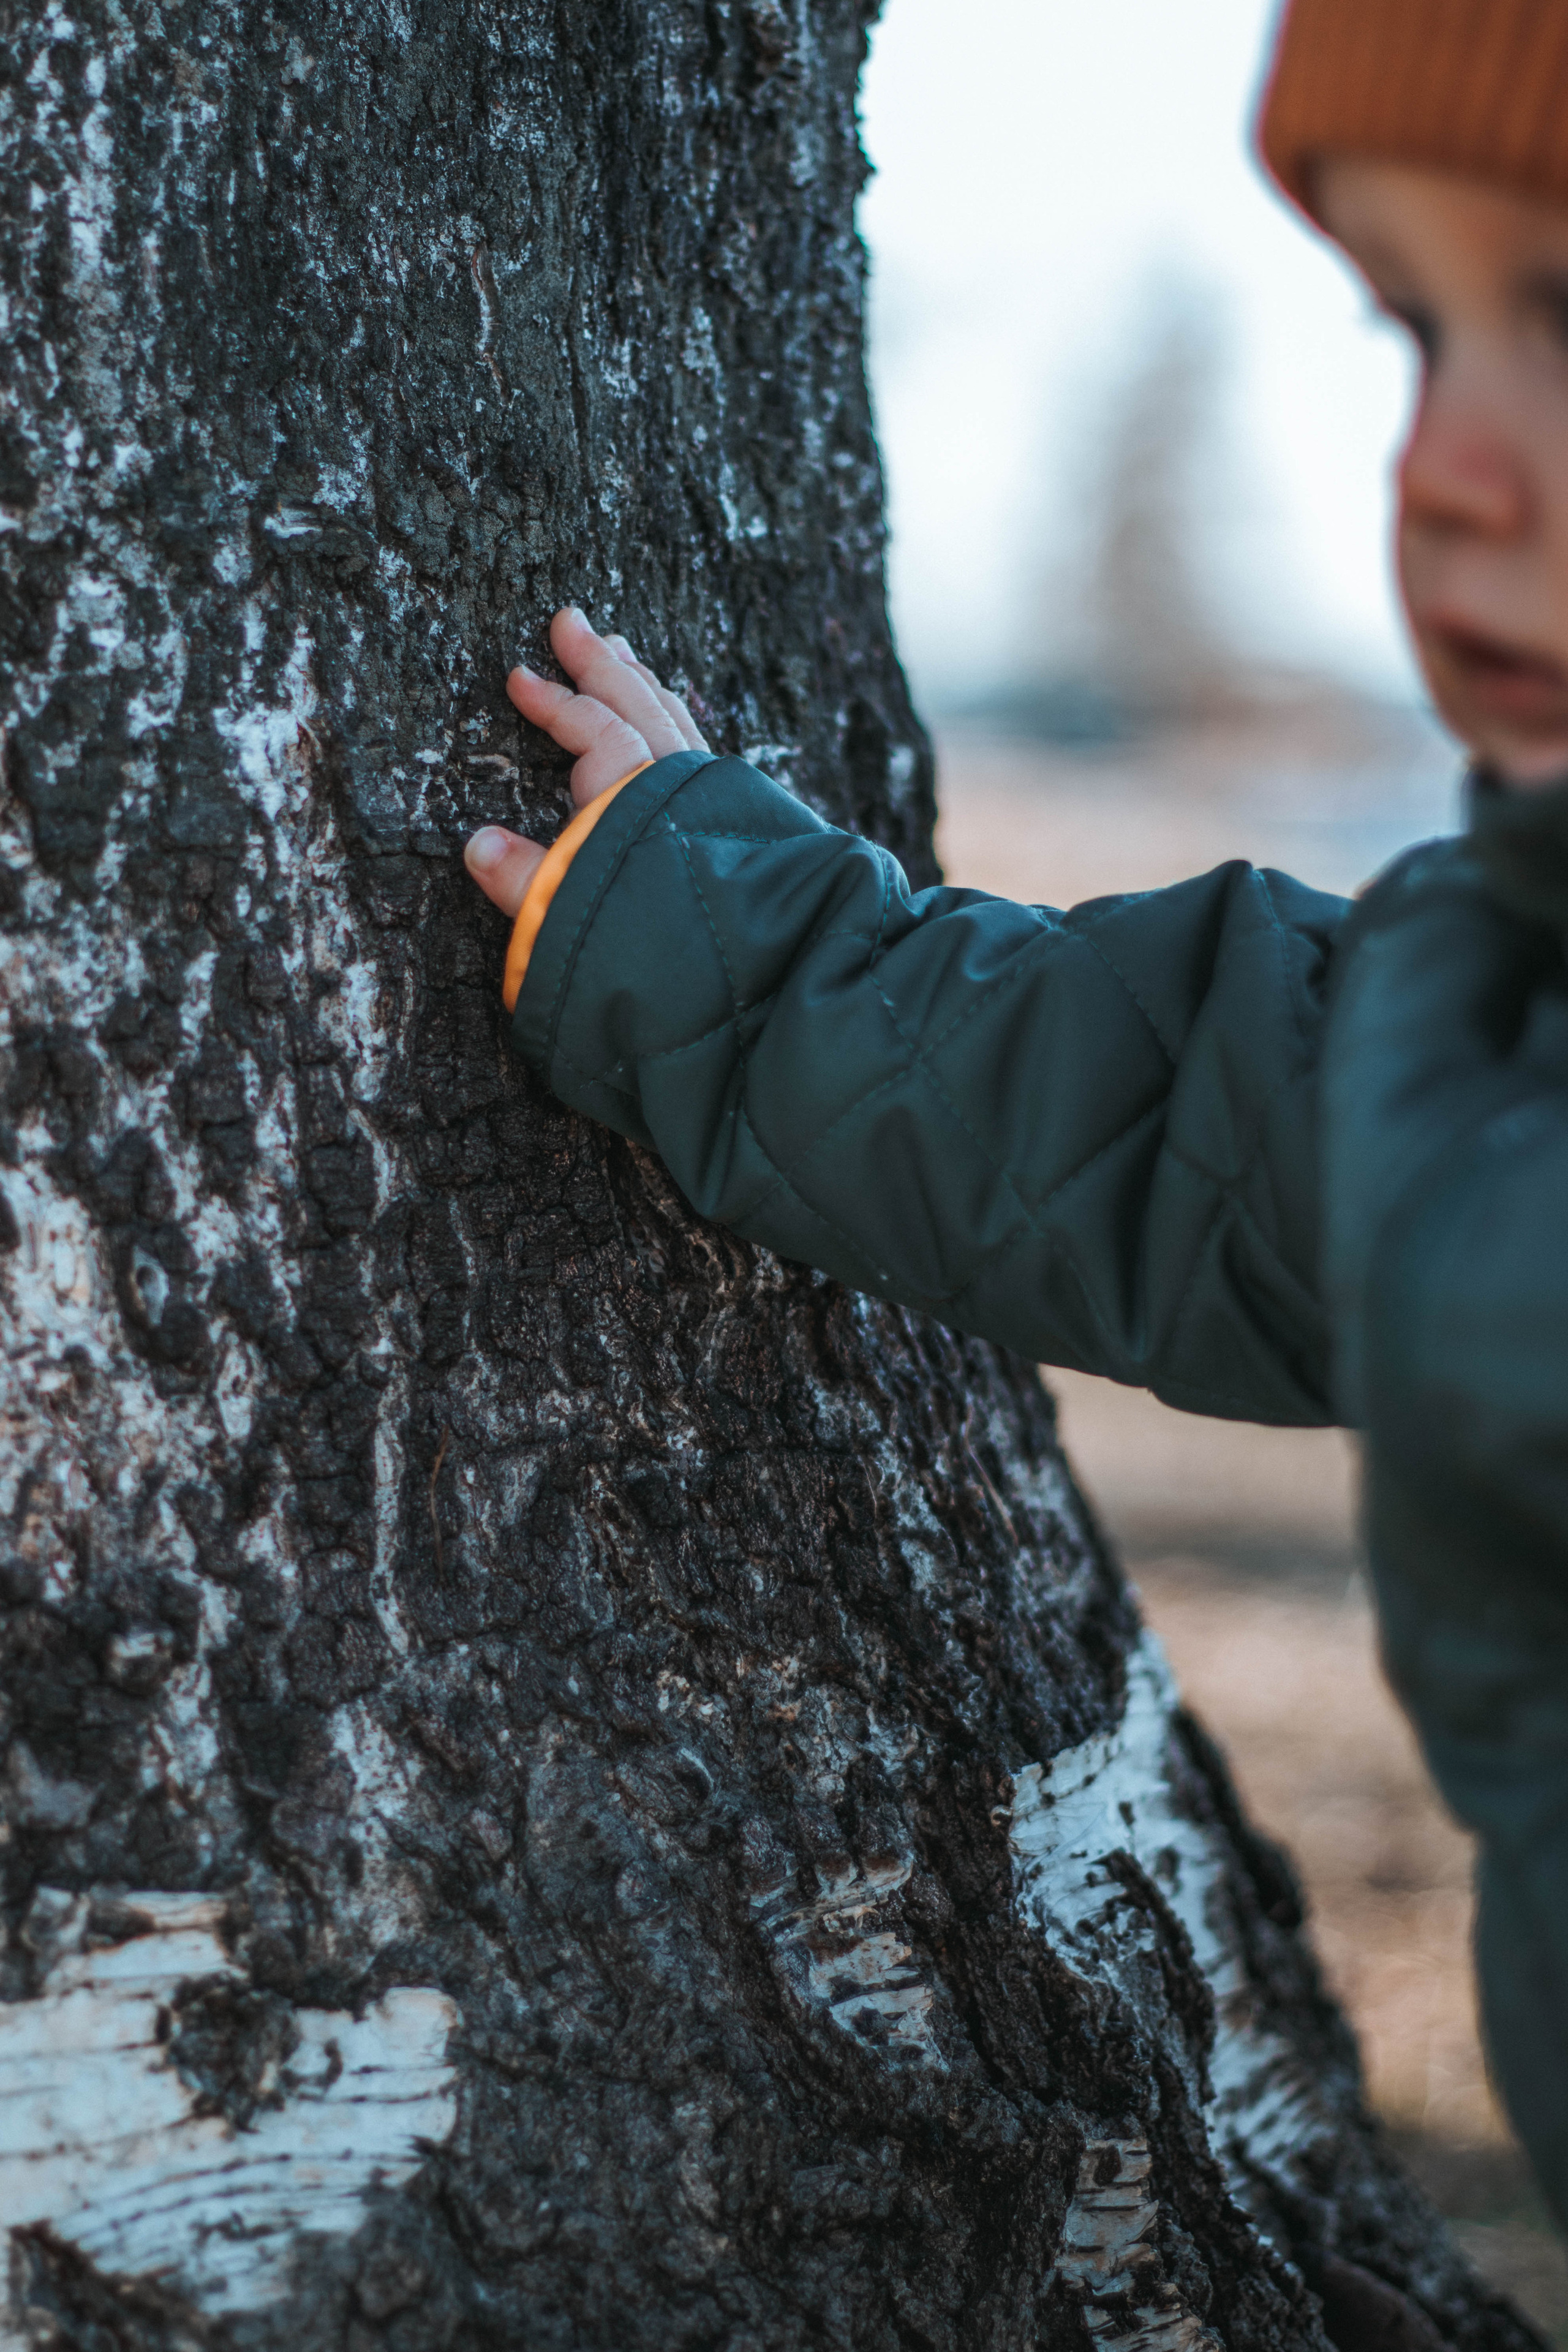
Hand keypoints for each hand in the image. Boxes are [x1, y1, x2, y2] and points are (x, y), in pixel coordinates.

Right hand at [464, 607, 707, 917]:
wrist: (752, 982)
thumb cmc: (652, 947)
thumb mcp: (568, 917)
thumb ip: (524, 882)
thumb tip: (477, 845)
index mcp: (633, 796)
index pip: (593, 729)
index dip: (554, 702)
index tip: (519, 678)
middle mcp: (680, 787)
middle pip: (640, 707)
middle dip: (603, 663)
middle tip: (572, 621)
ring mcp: (711, 803)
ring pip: (676, 725)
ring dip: (643, 685)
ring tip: (621, 653)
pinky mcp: (735, 826)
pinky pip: (698, 753)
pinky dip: (675, 723)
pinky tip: (670, 725)